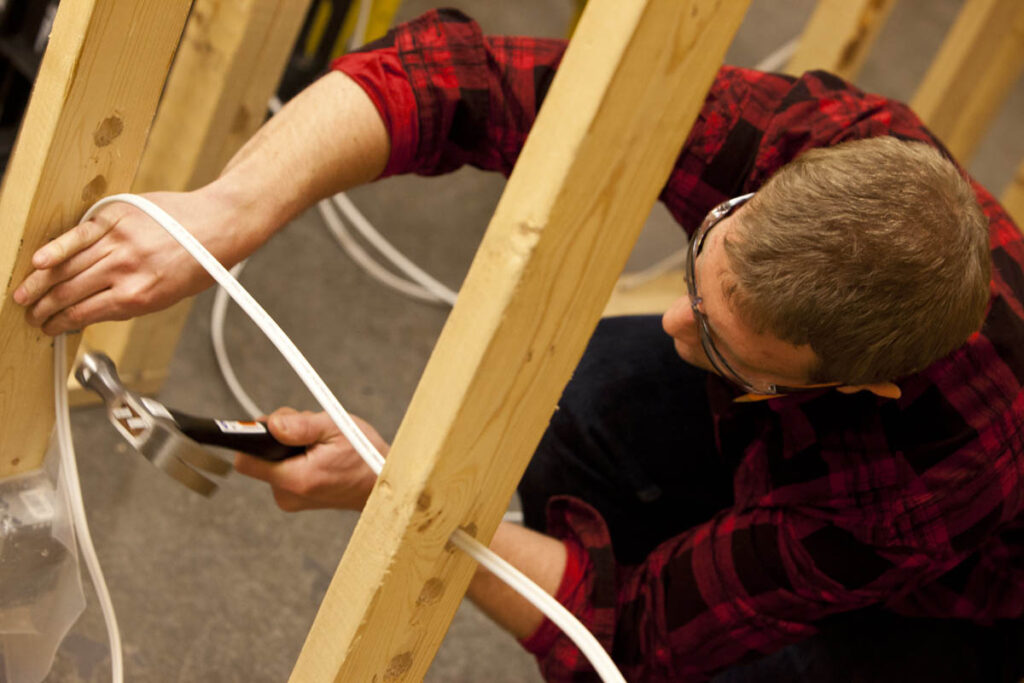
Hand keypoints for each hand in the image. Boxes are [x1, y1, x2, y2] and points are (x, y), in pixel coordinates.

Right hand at [12, 189, 240, 334]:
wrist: (216, 225)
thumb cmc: (196, 262)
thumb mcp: (167, 297)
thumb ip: (129, 304)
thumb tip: (92, 313)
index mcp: (139, 296)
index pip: (85, 314)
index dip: (60, 324)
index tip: (48, 328)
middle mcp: (126, 270)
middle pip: (70, 292)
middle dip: (44, 308)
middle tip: (30, 315)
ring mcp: (119, 242)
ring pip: (68, 265)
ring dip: (40, 283)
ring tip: (23, 295)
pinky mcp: (116, 218)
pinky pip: (79, 234)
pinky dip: (56, 248)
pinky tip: (38, 262)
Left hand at [234, 407, 385, 511]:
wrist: (383, 483)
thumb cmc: (365, 456)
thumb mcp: (337, 428)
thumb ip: (302, 426)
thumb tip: (272, 424)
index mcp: (296, 478)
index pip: (247, 461)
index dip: (252, 438)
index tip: (268, 425)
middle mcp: (289, 494)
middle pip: (261, 456)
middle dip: (280, 436)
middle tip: (310, 431)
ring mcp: (292, 499)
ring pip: (273, 460)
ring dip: (290, 445)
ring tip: (320, 444)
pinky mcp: (296, 497)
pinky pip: (284, 469)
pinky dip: (297, 457)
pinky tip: (318, 455)